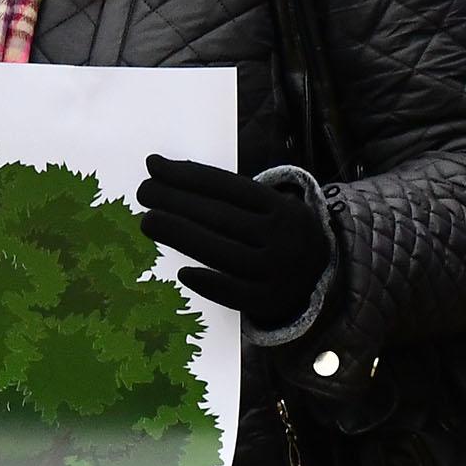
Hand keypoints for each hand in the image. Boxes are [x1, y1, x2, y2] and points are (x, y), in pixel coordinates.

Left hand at [137, 156, 330, 327]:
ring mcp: (277, 271)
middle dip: (177, 201)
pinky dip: (208, 282)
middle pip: (221, 217)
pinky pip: (233, 292)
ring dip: (180, 235)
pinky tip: (182, 271)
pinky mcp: (267, 300)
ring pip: (221, 252)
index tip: (154, 166)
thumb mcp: (272, 208)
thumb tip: (169, 172)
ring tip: (148, 221)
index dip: (188, 175)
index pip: (229, 187)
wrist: (321, 277)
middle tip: (144, 192)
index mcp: (283, 208)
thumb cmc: (279, 235)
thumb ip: (230, 195)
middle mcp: (283, 237)